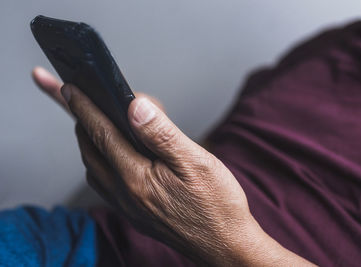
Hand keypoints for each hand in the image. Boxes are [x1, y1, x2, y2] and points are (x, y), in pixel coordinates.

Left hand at [32, 67, 313, 265]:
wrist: (225, 246)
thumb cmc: (216, 205)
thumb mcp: (196, 162)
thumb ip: (162, 134)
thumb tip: (134, 106)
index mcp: (137, 178)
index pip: (101, 133)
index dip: (83, 106)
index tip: (68, 86)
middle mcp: (124, 194)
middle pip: (90, 149)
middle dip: (82, 120)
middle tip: (86, 99)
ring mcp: (126, 206)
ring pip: (93, 166)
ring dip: (90, 141)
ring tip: (98, 121)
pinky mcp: (133, 212)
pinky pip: (103, 182)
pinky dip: (100, 160)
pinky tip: (113, 154)